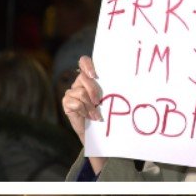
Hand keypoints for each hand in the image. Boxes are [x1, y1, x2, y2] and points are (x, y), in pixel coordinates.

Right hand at [62, 56, 106, 172]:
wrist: (98, 133)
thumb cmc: (107, 114)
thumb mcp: (111, 99)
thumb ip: (111, 88)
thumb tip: (128, 82)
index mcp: (90, 78)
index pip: (84, 61)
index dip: (87, 64)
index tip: (95, 75)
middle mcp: (79, 83)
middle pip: (83, 77)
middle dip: (93, 90)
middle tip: (99, 102)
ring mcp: (71, 92)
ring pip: (80, 92)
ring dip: (91, 106)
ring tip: (96, 116)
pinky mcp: (67, 103)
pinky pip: (74, 103)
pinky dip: (84, 111)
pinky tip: (89, 117)